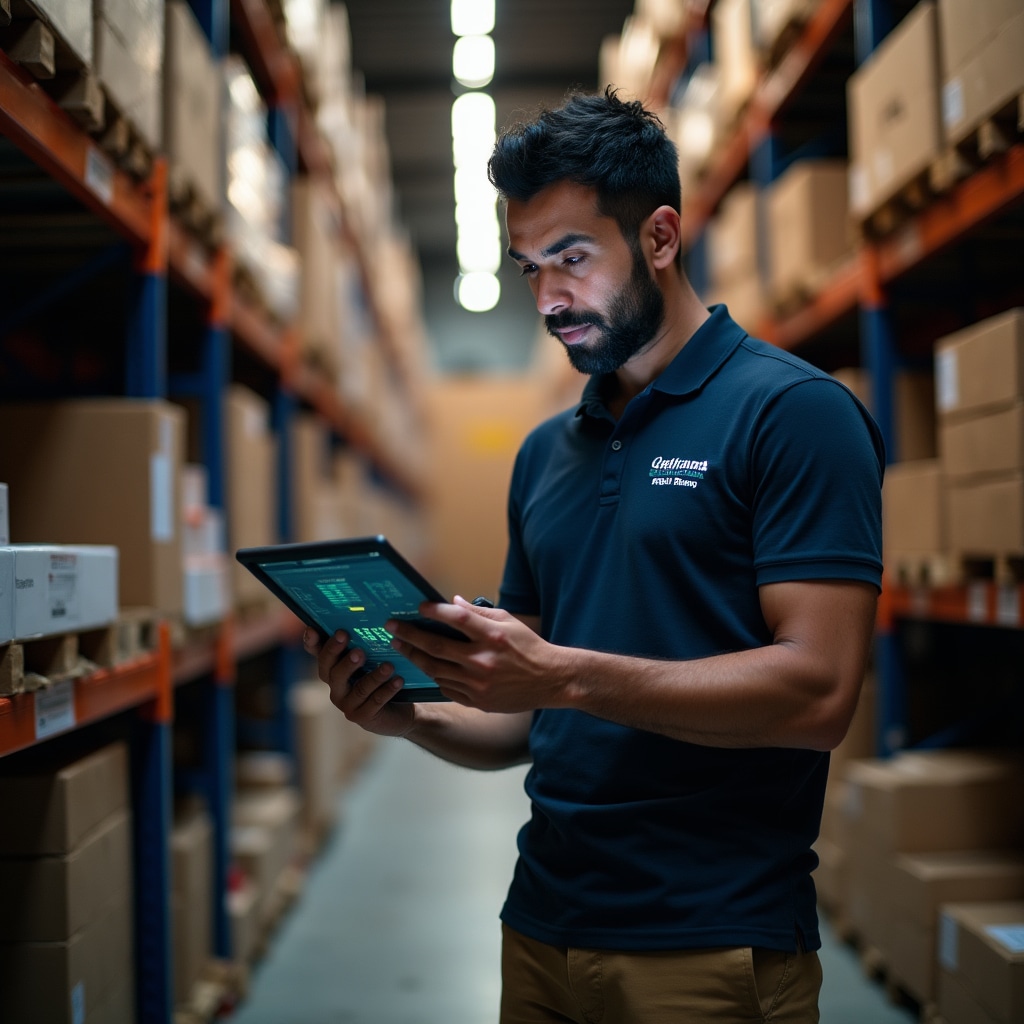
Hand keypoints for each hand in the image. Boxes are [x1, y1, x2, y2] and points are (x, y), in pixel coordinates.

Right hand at [302, 628, 414, 736]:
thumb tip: (367, 614)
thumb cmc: (382, 676)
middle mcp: (335, 686)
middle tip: (356, 648)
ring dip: (374, 676)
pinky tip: (398, 680)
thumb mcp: (373, 657)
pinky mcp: (362, 717)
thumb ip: (364, 640)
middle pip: (330, 671)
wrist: (399, 709)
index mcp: (334, 668)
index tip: (313, 630)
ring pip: (357, 688)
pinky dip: (387, 690)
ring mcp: (347, 703)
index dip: (312, 643)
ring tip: (389, 666)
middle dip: (340, 657)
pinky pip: (374, 702)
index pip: (317, 653)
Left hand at [386, 597, 565, 712]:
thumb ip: (479, 613)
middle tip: (392, 627)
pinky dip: (433, 676)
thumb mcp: (509, 622)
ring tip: (401, 647)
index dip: (434, 611)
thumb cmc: (529, 647)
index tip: (418, 607)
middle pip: (436, 646)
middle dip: (409, 635)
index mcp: (492, 636)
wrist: (550, 681)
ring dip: (414, 657)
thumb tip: (452, 602)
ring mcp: (478, 684)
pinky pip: (446, 688)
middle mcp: (482, 661)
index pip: (456, 618)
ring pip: (435, 669)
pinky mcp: (477, 701)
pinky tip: (424, 666)